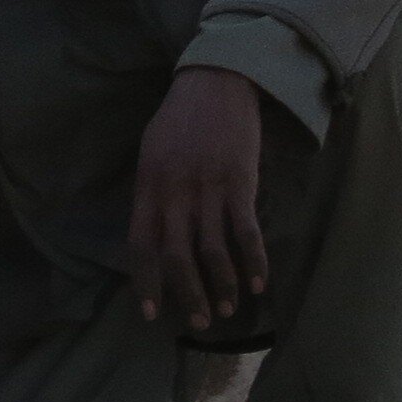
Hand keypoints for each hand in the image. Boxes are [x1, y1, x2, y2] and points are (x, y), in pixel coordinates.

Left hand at [128, 66, 267, 328]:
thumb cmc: (181, 118)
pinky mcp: (241, 182)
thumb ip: (151, 194)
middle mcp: (175, 191)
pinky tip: (260, 283)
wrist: (218, 80)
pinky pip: (246, 231)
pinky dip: (254, 262)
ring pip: (213, 251)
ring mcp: (209, 187)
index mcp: (149, 185)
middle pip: (177, 256)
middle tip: (200, 321)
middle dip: (188, 295)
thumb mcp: (152, 152)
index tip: (152, 313)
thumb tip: (151, 236)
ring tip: (229, 309)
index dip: (146, 283)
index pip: (141, 245)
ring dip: (222, 286)